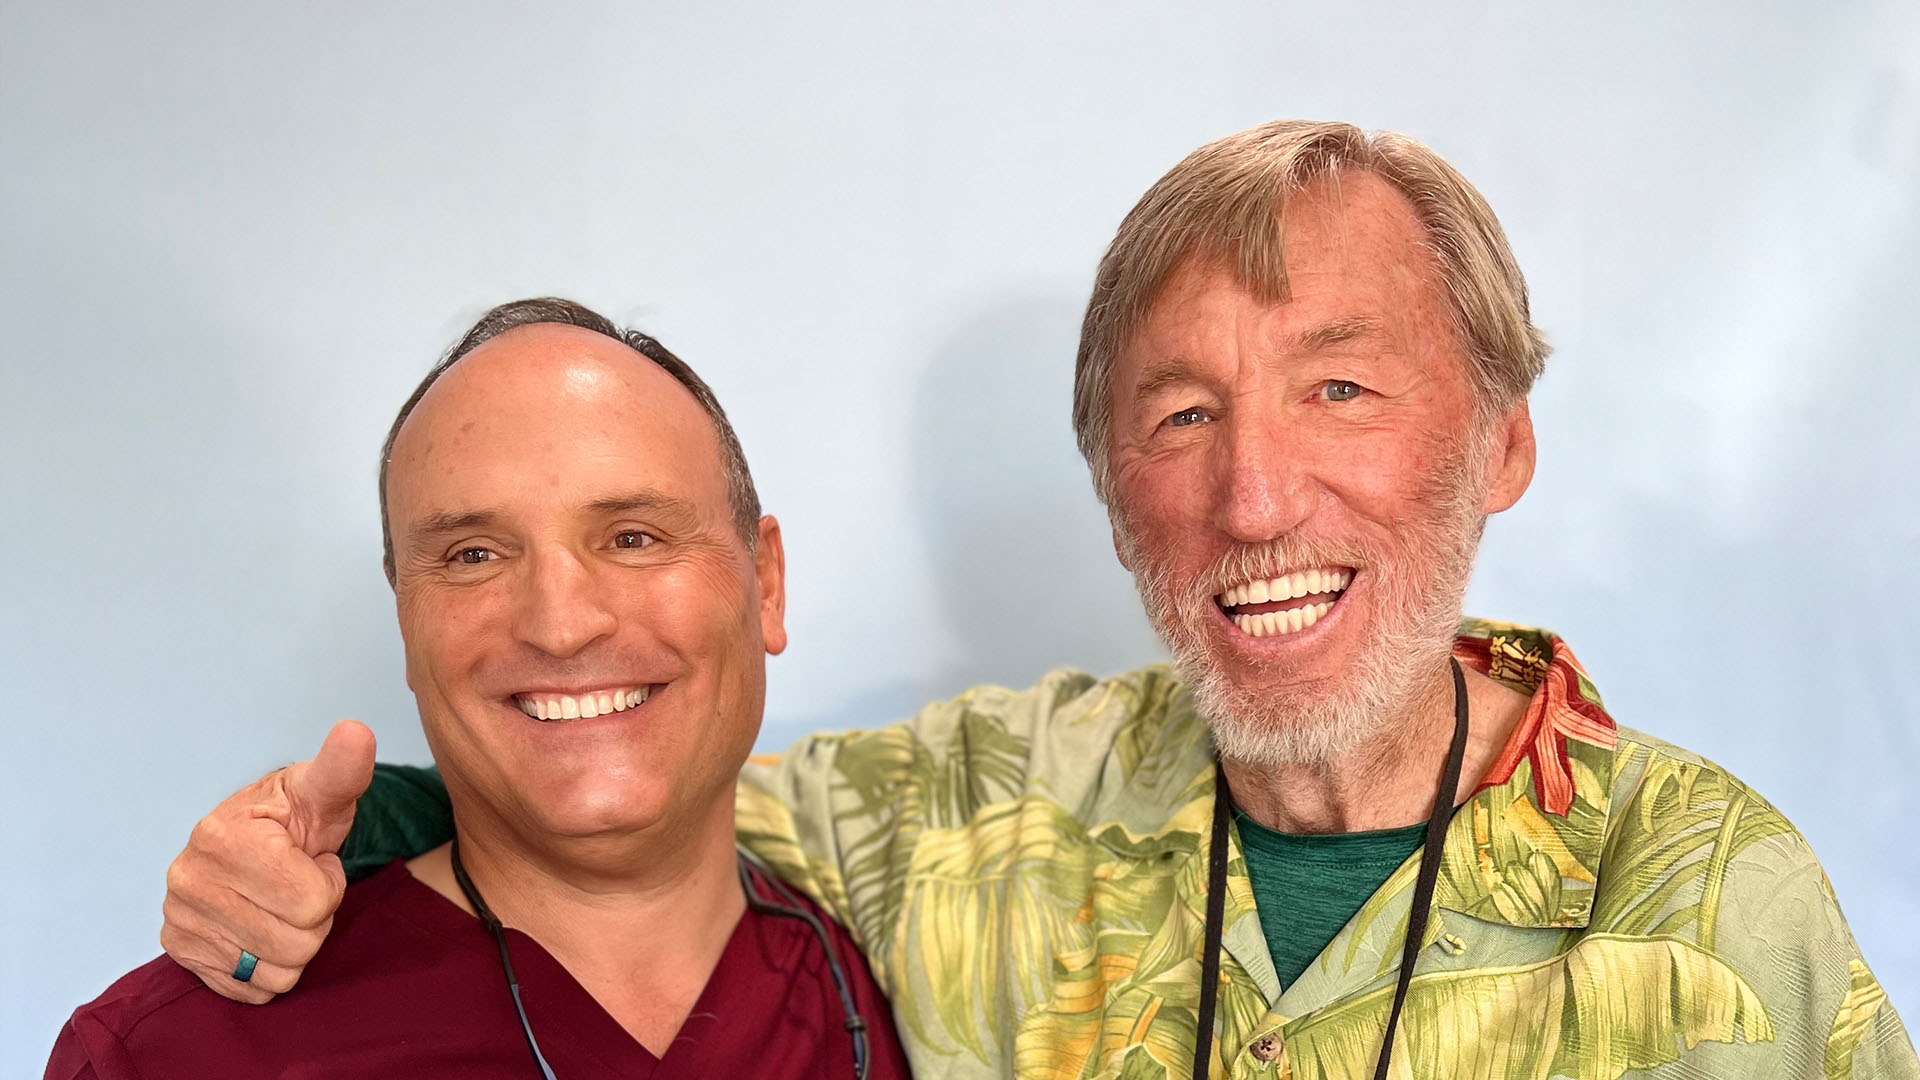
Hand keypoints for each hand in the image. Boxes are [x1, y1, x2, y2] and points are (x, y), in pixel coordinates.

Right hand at [159, 720, 375, 1002]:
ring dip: (295, 944)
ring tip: (281, 905)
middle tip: (298, 886)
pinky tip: (263, 929)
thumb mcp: (322, 791)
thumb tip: (357, 731)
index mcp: (221, 835)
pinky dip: (269, 968)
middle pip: (296, 944)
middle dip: (314, 918)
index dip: (327, 884)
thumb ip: (343, 768)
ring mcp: (178, 918)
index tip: (311, 860)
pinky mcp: (180, 951)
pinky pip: (250, 989)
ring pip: (277, 972)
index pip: (310, 903)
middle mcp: (187, 878)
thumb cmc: (297, 817)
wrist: (257, 840)